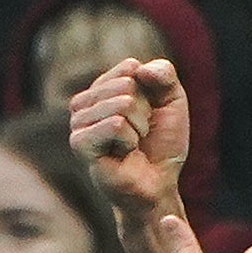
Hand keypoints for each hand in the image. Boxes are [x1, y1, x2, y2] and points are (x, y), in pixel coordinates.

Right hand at [69, 57, 188, 216]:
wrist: (159, 185)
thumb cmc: (162, 145)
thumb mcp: (173, 101)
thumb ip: (163, 74)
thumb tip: (138, 67)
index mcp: (102, 88)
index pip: (130, 68)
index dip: (151, 93)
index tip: (149, 115)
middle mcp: (84, 103)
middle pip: (126, 85)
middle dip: (145, 112)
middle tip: (141, 134)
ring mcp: (78, 123)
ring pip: (122, 104)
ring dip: (139, 128)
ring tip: (133, 144)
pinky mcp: (80, 144)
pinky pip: (115, 125)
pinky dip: (130, 140)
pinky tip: (123, 153)